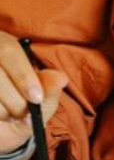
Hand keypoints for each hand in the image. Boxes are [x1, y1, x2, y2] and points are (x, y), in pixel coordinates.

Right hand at [0, 31, 67, 152]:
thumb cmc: (19, 107)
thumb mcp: (39, 102)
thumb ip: (49, 90)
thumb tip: (60, 78)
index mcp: (2, 43)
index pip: (9, 51)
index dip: (24, 75)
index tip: (36, 98)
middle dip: (14, 99)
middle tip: (22, 115)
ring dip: (0, 110)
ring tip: (6, 116)